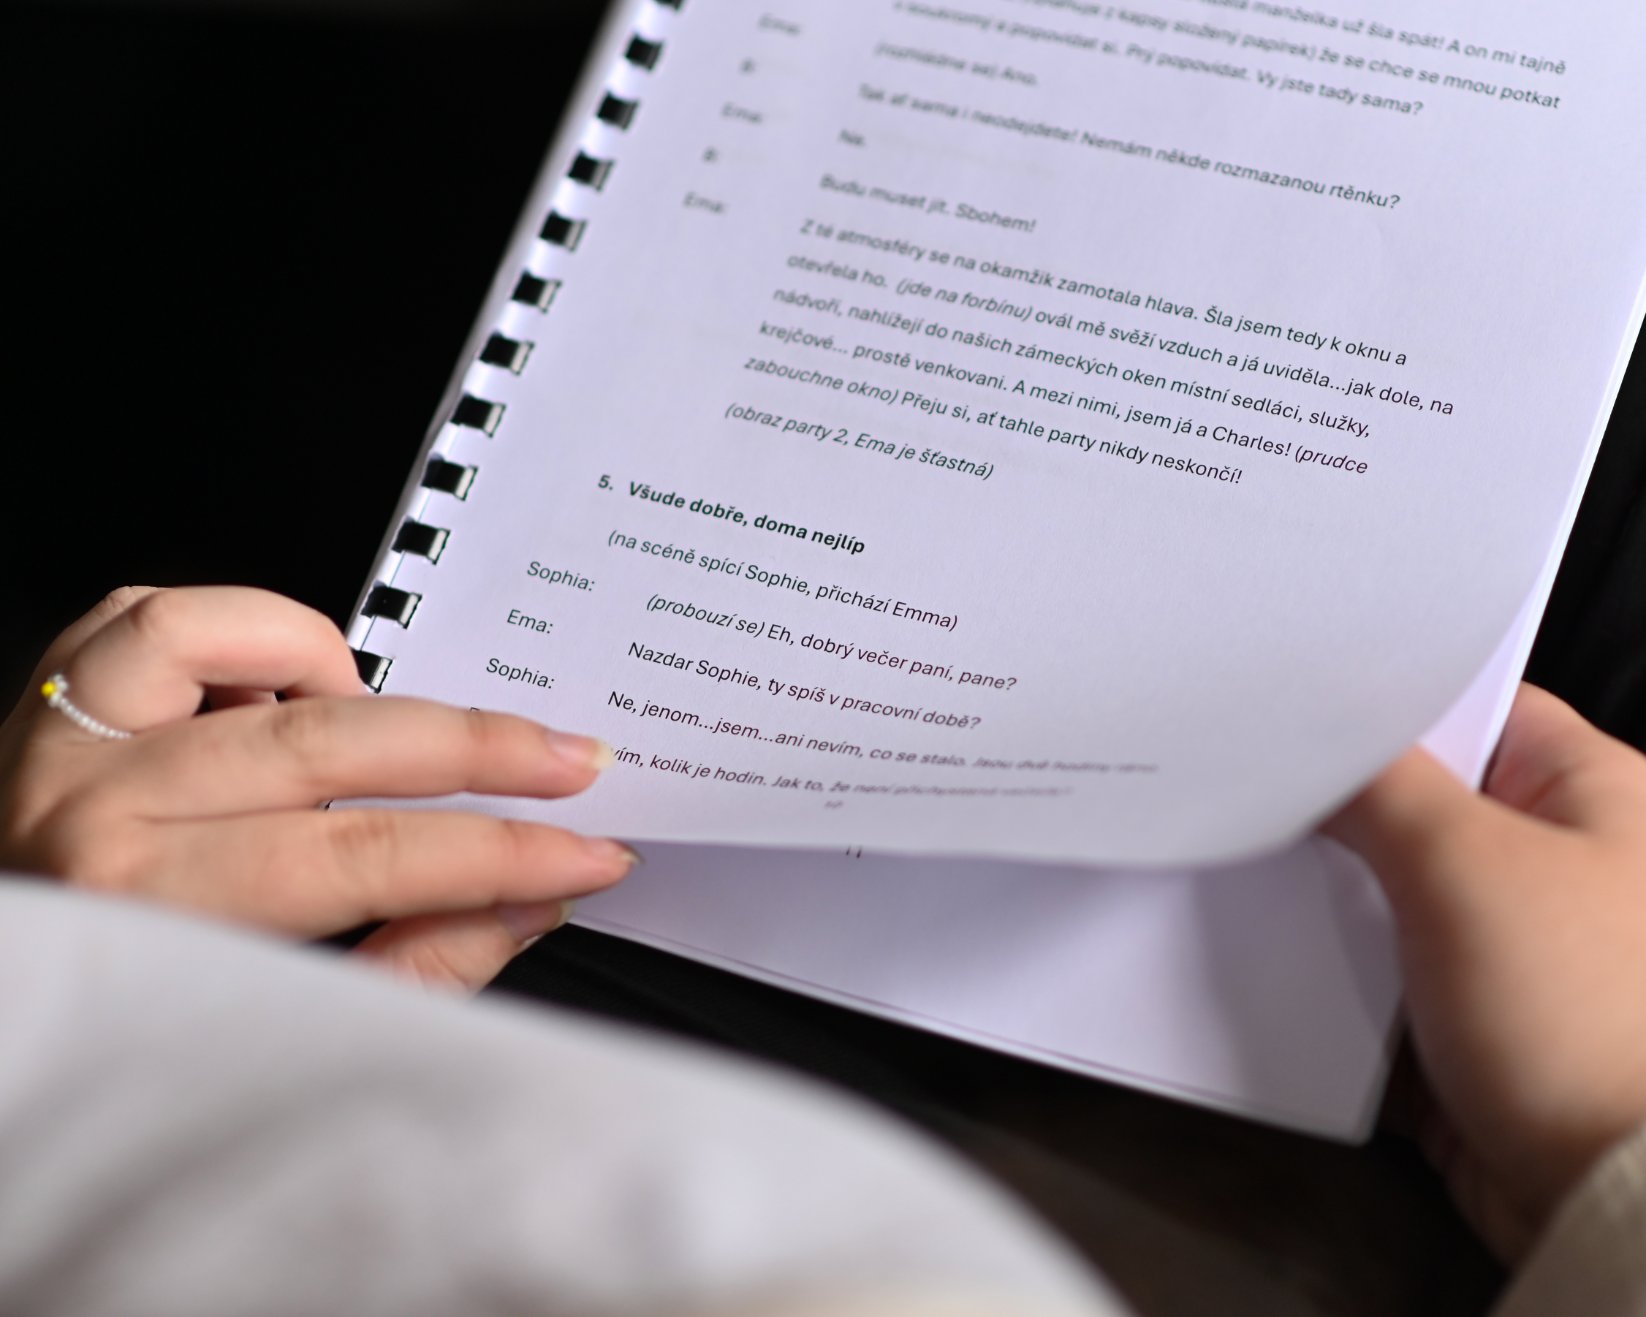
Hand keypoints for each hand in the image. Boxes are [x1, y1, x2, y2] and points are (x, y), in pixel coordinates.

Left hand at [0, 586, 637, 989]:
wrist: (4, 1013)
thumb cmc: (125, 1036)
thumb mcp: (287, 1039)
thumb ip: (418, 966)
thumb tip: (532, 898)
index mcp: (153, 913)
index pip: (374, 858)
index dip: (504, 852)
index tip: (587, 851)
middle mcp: (96, 816)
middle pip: (329, 743)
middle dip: (480, 748)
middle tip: (568, 761)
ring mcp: (62, 748)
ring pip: (220, 638)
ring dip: (332, 668)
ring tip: (380, 721)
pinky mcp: (50, 703)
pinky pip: (146, 613)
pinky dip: (234, 631)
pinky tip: (279, 686)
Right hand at [1327, 683, 1645, 1259]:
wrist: (1605, 1196)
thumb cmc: (1583, 1021)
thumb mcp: (1464, 859)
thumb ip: (1380, 786)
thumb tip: (1324, 759)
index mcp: (1597, 799)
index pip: (1478, 711)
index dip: (1391, 709)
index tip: (1305, 715)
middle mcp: (1565, 873)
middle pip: (1422, 813)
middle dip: (1342, 824)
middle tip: (1270, 811)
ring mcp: (1519, 958)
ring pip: (1394, 907)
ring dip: (1334, 915)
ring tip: (1268, 900)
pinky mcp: (1478, 1035)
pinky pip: (1384, 993)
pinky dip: (1338, 992)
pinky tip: (1289, 984)